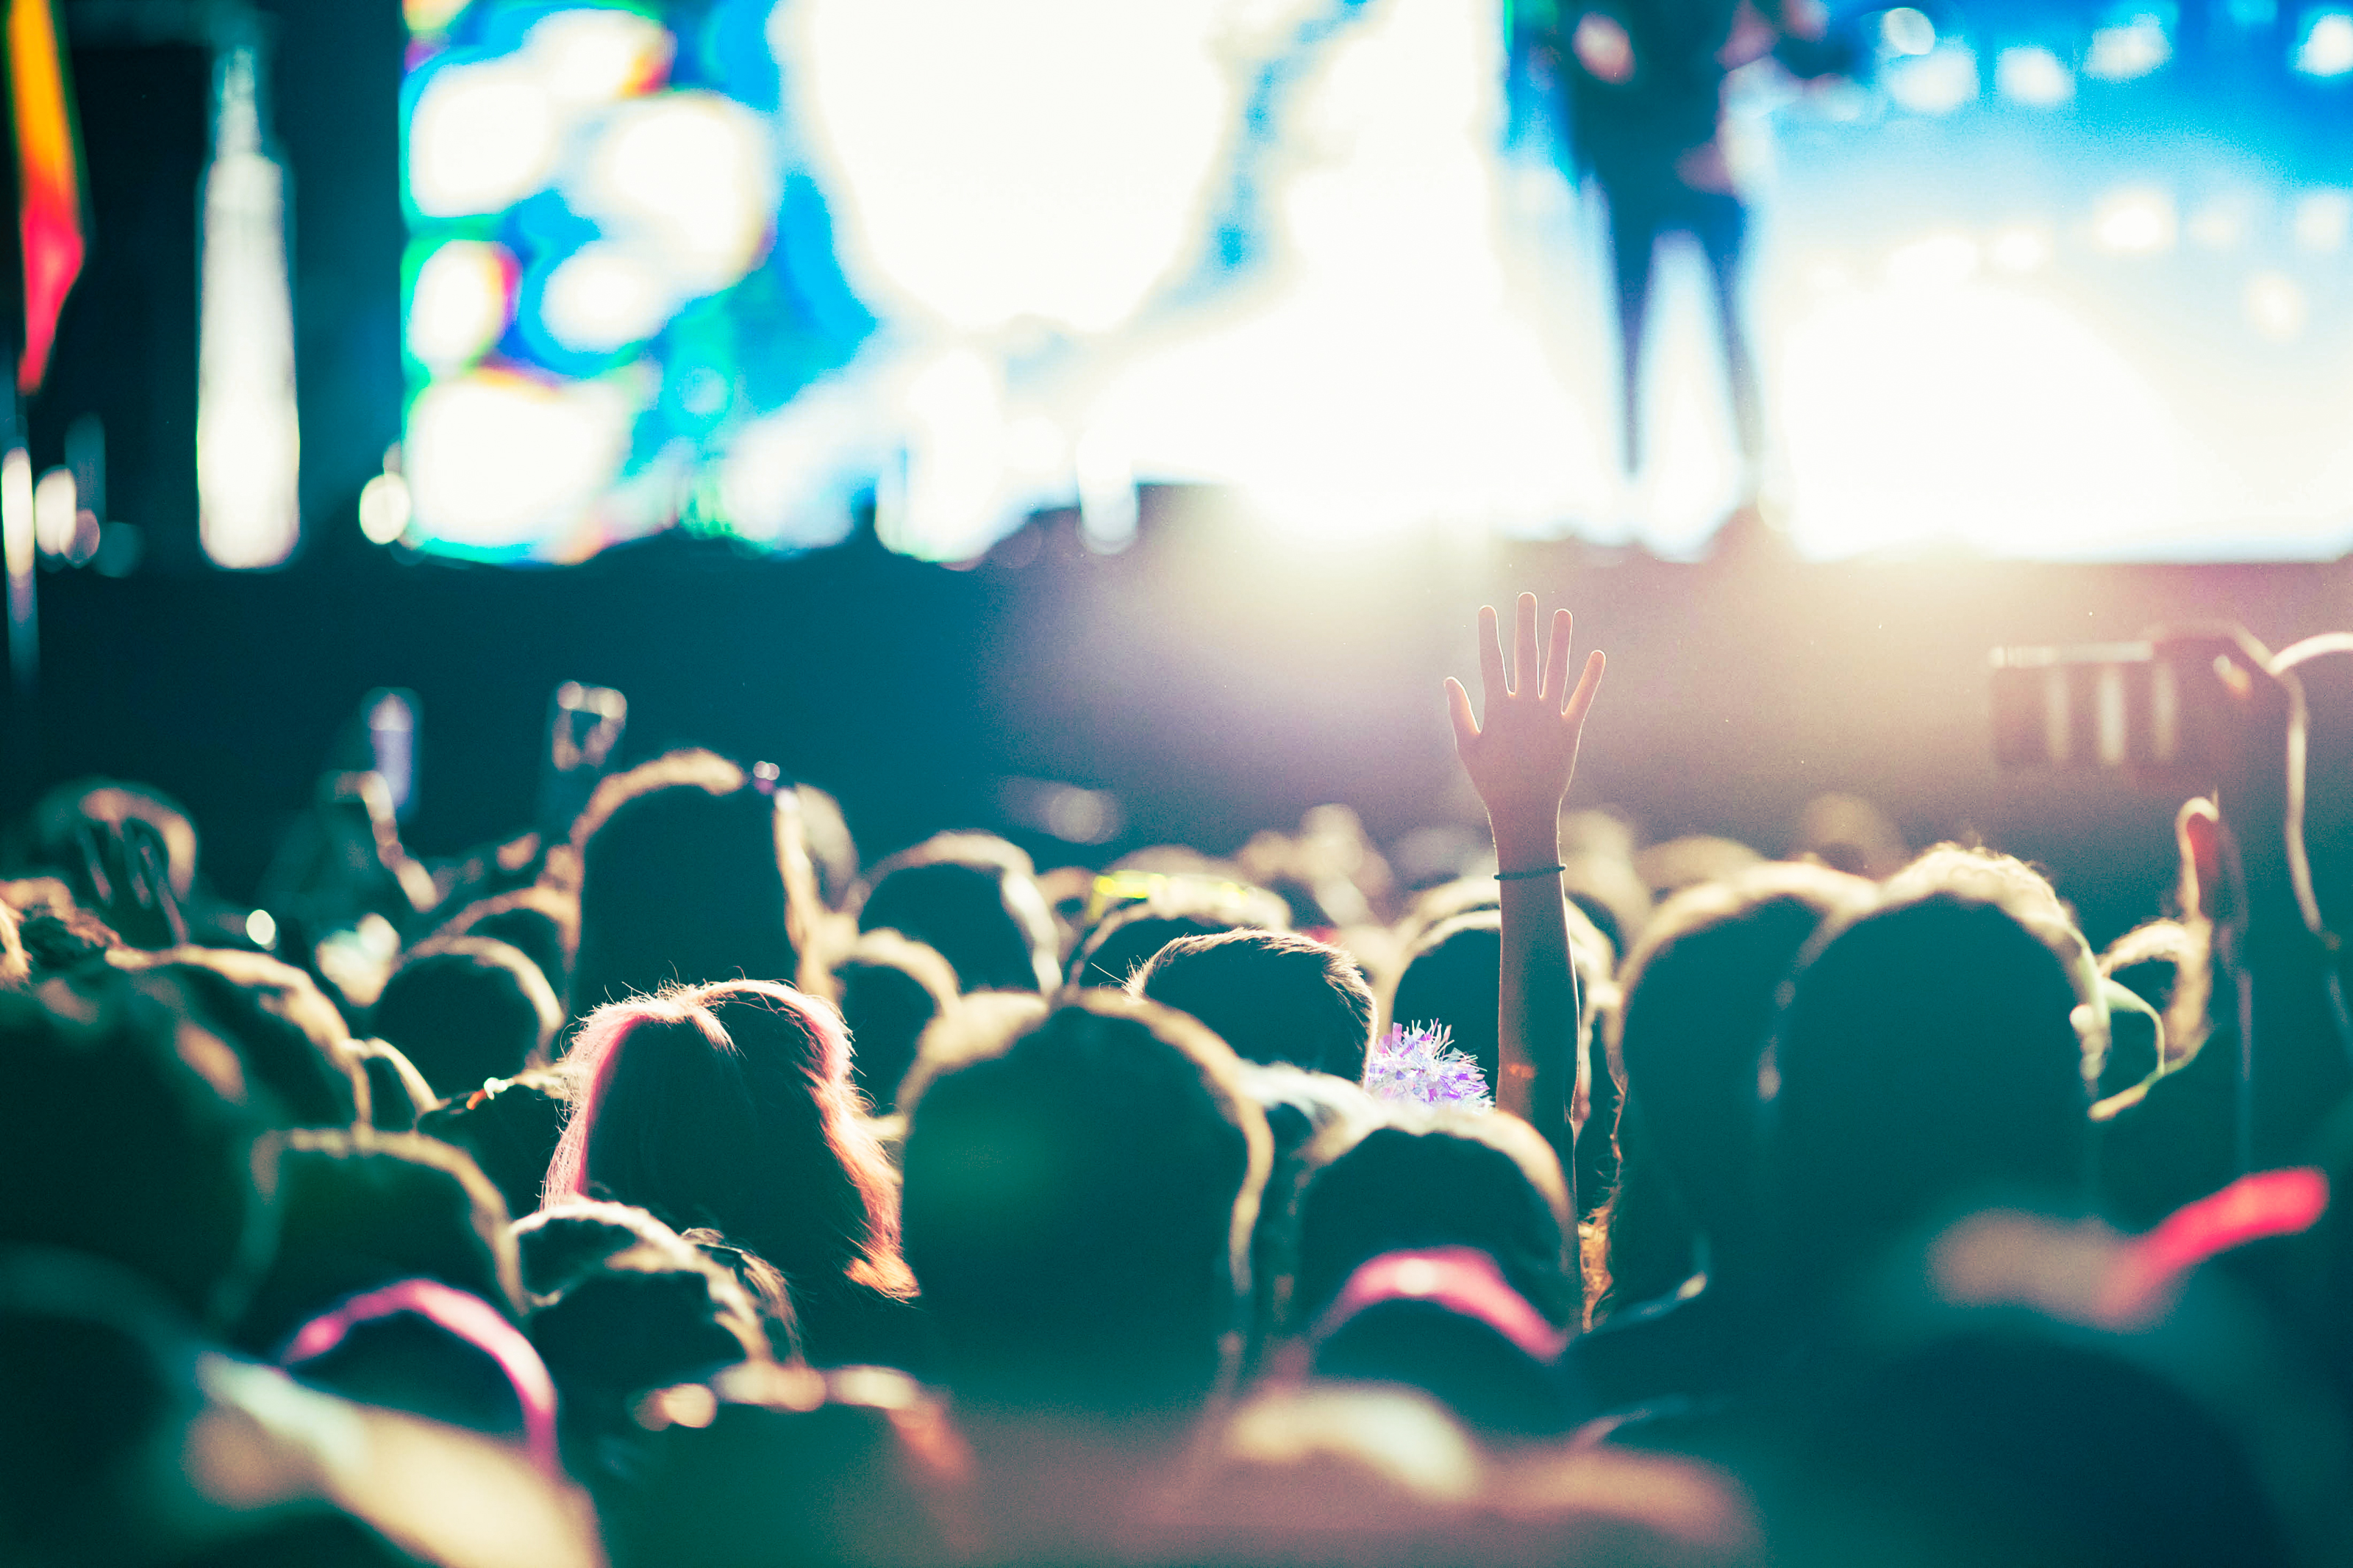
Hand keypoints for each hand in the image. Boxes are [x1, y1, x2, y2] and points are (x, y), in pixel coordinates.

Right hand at [1445, 594, 1604, 856]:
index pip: (1491, 662)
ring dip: (1560, 640)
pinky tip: (1598, 655)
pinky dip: (1591, 678)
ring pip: (1556, 670)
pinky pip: (1582, 699)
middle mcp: (1525, 707)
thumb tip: (1449, 680)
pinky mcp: (1571, 730)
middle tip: (1527, 597)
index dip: (1488, 634)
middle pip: (1525, 656)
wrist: (1524, 810)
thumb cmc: (1490, 780)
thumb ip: (1459, 712)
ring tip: (1562, 614)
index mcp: (1498, 709)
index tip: (1487, 609)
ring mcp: (1550, 717)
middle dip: (1525, 624)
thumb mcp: (1466, 748)